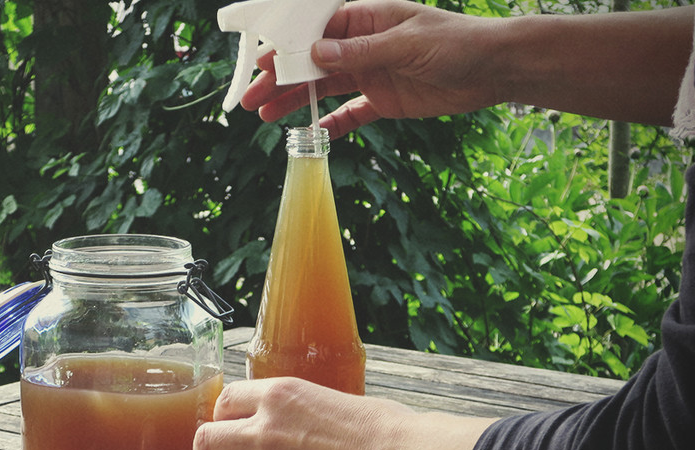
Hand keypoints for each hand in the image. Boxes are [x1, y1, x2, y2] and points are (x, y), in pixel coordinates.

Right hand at [240, 0, 504, 137]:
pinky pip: (349, 114)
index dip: (287, 47)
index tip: (263, 64)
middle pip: (311, 62)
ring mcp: (370, 73)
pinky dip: (330, 125)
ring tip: (266, 117)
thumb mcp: (406, 43)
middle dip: (281, 79)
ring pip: (323, 88)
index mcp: (365, 18)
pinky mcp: (382, 101)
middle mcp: (362, 45)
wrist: (493, 69)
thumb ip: (361, 50)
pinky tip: (310, 136)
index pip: (315, 30)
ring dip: (295, 102)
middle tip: (252, 99)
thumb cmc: (456, 43)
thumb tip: (316, 51)